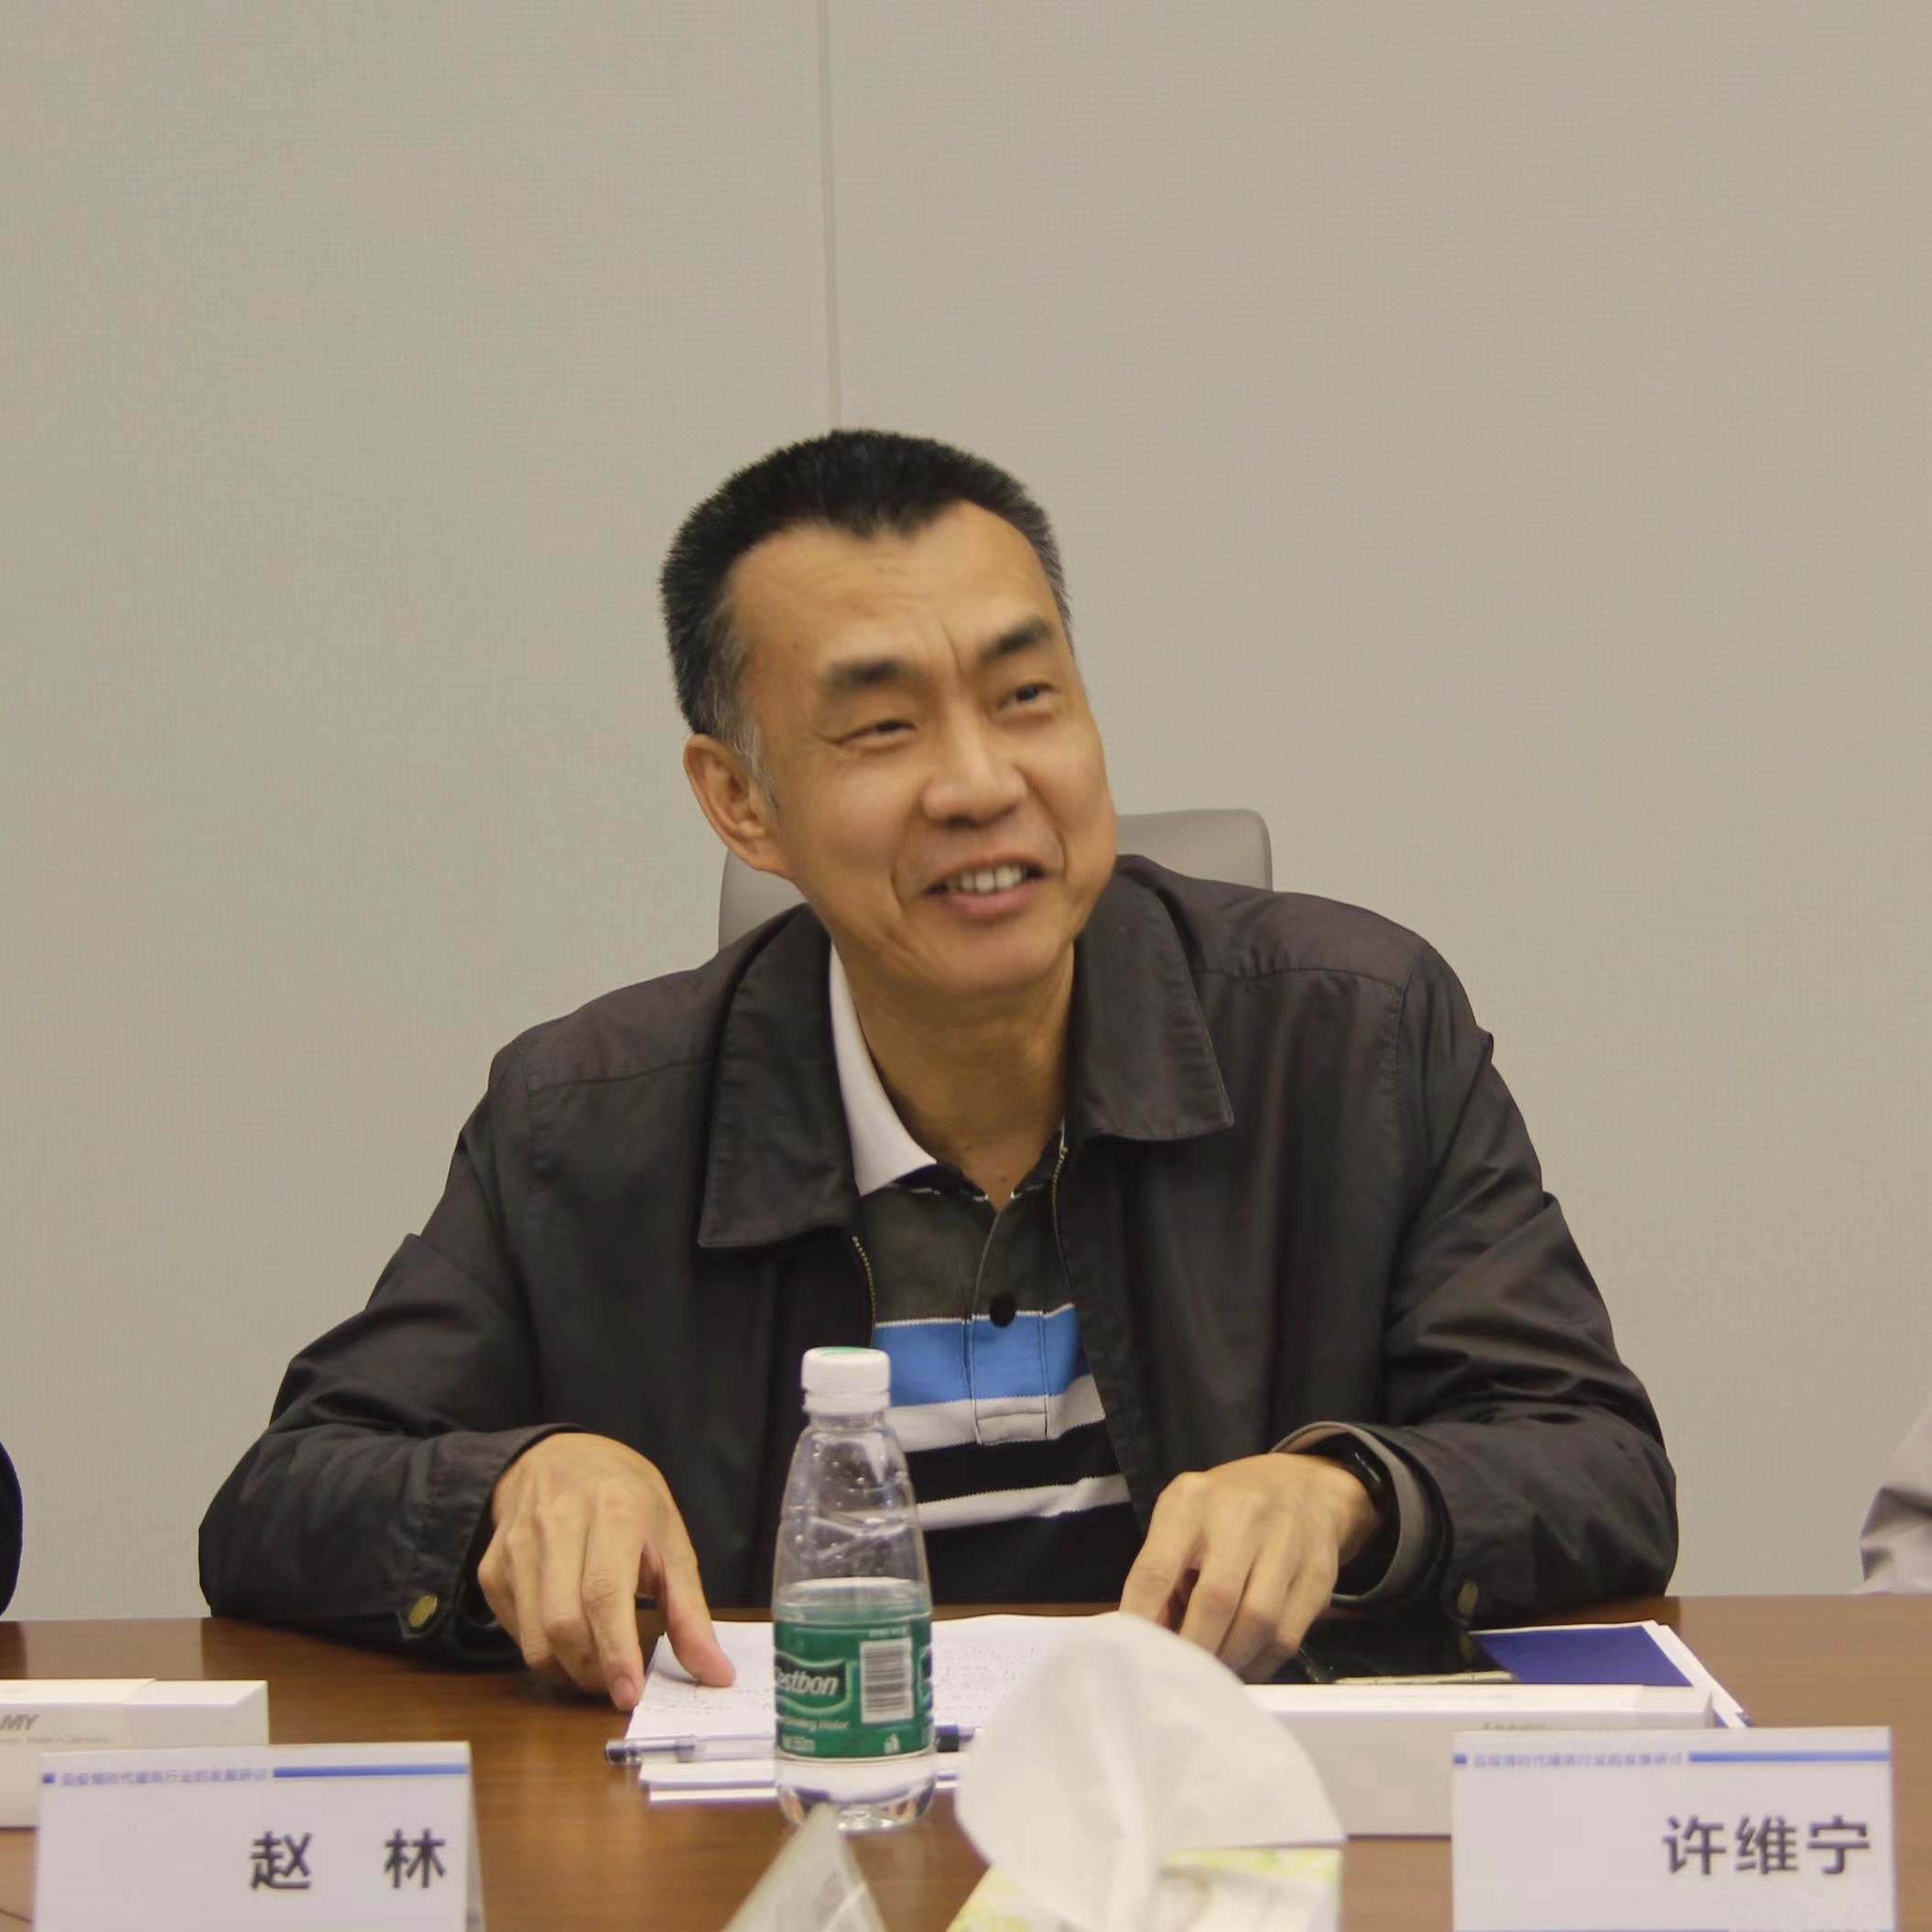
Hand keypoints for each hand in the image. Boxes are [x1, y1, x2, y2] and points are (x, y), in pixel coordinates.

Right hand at [479, 1434, 733, 1708]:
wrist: (557, 1457)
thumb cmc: (625, 1499)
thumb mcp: (670, 1539)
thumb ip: (690, 1610)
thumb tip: (715, 1674)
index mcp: (612, 1509)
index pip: (605, 1592)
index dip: (617, 1652)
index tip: (630, 1695)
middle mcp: (556, 1524)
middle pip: (564, 1623)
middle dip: (594, 1670)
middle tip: (620, 1683)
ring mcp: (516, 1546)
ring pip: (534, 1638)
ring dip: (569, 1671)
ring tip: (598, 1666)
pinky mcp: (492, 1568)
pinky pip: (515, 1632)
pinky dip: (545, 1653)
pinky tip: (570, 1639)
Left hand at [1118, 1452, 1377, 1677]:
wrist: (1302, 1485)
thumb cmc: (1225, 1509)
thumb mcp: (1182, 1519)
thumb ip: (1161, 1571)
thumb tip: (1148, 1639)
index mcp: (1192, 1501)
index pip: (1156, 1570)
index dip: (1143, 1621)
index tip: (1138, 1655)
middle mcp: (1242, 1514)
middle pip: (1215, 1600)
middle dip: (1194, 1650)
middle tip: (1181, 1674)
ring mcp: (1287, 1541)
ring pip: (1257, 1623)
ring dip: (1230, 1660)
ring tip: (1213, 1671)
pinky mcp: (1319, 1572)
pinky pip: (1287, 1636)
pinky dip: (1260, 1663)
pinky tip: (1244, 1665)